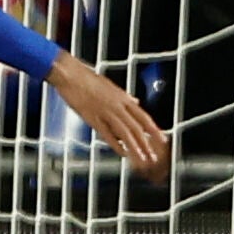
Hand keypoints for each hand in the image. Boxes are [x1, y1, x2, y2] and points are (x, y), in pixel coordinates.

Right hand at [50, 54, 173, 172]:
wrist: (70, 74)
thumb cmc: (88, 78)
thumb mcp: (110, 86)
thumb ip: (124, 96)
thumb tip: (135, 102)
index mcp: (123, 98)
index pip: (143, 116)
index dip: (154, 129)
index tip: (162, 139)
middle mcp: (117, 106)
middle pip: (136, 127)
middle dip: (146, 144)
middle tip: (153, 157)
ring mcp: (106, 112)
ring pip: (125, 132)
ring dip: (135, 147)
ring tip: (142, 159)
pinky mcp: (93, 118)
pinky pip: (107, 134)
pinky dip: (115, 144)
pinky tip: (122, 153)